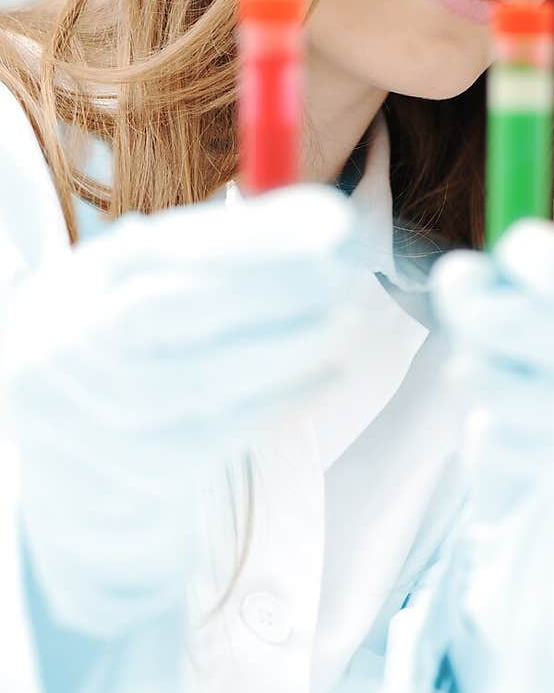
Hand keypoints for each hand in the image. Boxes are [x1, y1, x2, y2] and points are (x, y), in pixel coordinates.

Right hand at [2, 183, 354, 639]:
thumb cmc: (124, 328)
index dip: (247, 238)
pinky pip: (221, 437)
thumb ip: (218, 243)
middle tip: (343, 269)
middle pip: (167, 312)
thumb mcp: (144, 274)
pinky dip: (284, 401)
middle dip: (268, 286)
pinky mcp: (140, 472)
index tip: (327, 221)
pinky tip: (331, 371)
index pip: (158, 251)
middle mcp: (72, 347)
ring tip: (348, 319)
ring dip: (289, 350)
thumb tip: (318, 221)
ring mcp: (99, 417)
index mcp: (79, 283)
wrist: (67, 434)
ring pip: (200, 383)